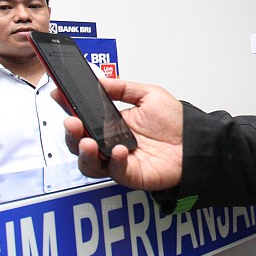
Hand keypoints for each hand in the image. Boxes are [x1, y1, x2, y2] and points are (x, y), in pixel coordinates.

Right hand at [56, 78, 182, 190]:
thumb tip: (99, 81)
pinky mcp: (131, 175)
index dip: (68, 108)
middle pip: (78, 143)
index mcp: (111, 123)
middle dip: (70, 134)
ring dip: (84, 153)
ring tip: (87, 142)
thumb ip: (123, 87)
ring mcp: (119, 161)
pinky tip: (119, 151)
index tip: (58, 95)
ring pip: (89, 163)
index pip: (83, 117)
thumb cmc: (175, 122)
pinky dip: (114, 162)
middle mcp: (111, 143)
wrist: (196, 141)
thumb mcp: (149, 95)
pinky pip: (116, 172)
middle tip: (72, 122)